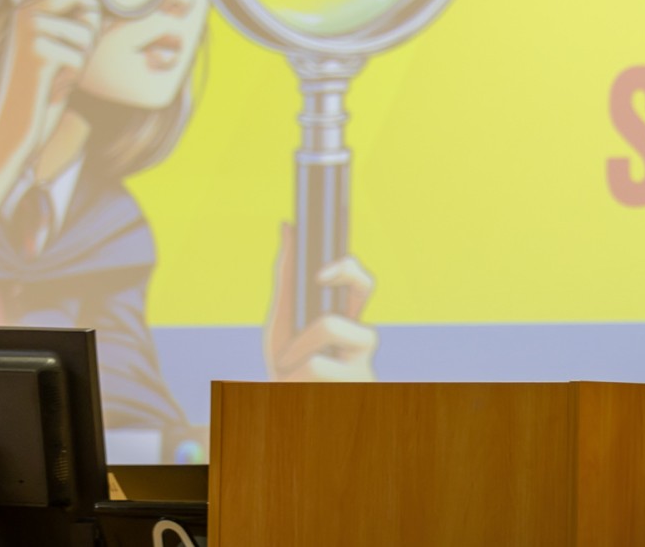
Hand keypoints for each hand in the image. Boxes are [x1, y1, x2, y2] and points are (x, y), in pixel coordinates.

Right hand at [0, 0, 101, 262]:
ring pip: (88, 32)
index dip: (92, 10)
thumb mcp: (64, 46)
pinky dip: (74, 74)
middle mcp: (25, 13)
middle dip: (91, 34)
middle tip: (68, 58)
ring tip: (58, 72)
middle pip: (88, 2)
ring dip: (82, 58)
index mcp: (29, 7)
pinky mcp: (35, 53)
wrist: (17, 125)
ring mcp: (29, 31)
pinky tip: (54, 83)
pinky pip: (79, 55)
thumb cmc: (47, 87)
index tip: (79, 36)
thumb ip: (78, 19)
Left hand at [264, 222, 377, 381]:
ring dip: (295, 348)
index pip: (359, 282)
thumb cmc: (289, 367)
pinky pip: (315, 364)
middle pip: (362, 287)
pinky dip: (294, 375)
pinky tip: (298, 390)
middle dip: (336, 282)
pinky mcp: (357, 384)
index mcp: (345, 318)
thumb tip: (288, 225)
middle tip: (308, 297)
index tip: (320, 273)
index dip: (347, 267)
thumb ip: (286, 279)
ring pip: (328, 326)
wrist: (285, 419)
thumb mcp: (281, 322)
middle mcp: (360, 335)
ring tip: (290, 370)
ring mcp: (363, 360)